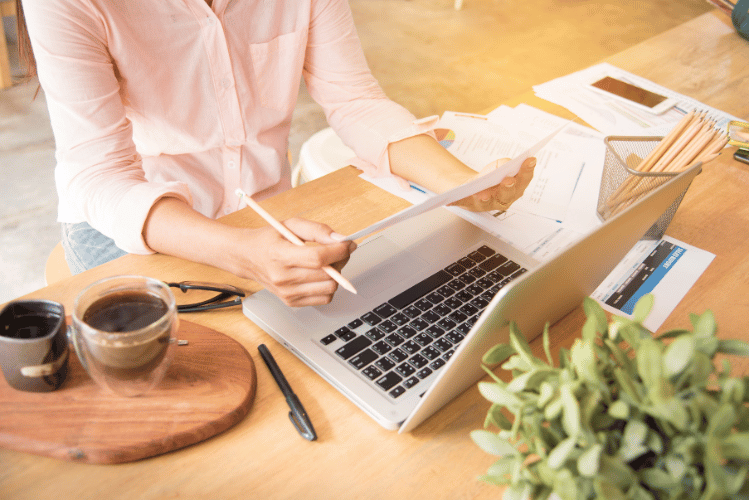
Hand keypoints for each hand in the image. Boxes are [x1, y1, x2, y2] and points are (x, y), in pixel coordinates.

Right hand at [229, 218, 356, 306]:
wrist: (247, 258)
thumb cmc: (268, 240)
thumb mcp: (291, 225)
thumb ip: (317, 230)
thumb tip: (340, 239)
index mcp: (280, 255)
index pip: (318, 258)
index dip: (339, 251)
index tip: (348, 244)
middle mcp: (283, 278)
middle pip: (327, 276)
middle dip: (340, 261)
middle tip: (338, 251)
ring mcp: (287, 293)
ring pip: (329, 289)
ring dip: (336, 275)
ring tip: (327, 264)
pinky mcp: (291, 302)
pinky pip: (323, 298)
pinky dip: (327, 287)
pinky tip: (319, 276)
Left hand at [449, 157, 535, 211]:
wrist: (472, 188)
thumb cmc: (490, 177)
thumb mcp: (498, 168)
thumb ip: (504, 165)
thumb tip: (507, 164)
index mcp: (515, 189)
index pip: (524, 180)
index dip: (527, 171)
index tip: (530, 160)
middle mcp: (503, 199)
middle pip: (508, 194)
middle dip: (508, 187)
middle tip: (508, 180)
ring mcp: (487, 204)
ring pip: (487, 201)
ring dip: (486, 198)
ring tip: (483, 194)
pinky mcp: (470, 204)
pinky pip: (463, 203)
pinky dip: (457, 202)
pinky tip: (450, 201)